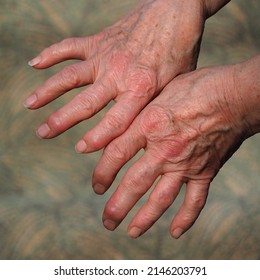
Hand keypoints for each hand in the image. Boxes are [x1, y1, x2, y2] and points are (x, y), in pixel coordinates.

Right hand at [24, 0, 205, 151]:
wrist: (176, 11)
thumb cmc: (180, 52)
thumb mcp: (175, 86)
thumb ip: (155, 109)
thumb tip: (145, 134)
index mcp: (141, 88)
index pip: (115, 121)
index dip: (97, 138)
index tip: (80, 149)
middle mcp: (119, 74)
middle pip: (85, 103)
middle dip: (61, 121)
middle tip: (42, 134)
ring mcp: (106, 55)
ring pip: (70, 76)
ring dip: (47, 91)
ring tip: (29, 105)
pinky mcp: (99, 40)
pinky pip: (69, 47)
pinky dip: (51, 54)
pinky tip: (34, 64)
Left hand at [93, 64, 250, 238]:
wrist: (235, 95)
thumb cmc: (196, 88)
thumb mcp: (158, 93)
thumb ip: (137, 113)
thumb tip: (113, 126)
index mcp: (150, 126)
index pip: (116, 155)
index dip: (101, 173)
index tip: (96, 186)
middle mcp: (165, 150)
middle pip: (134, 184)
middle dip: (117, 206)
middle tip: (107, 221)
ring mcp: (186, 164)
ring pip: (161, 198)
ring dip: (145, 218)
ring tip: (131, 232)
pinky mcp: (206, 172)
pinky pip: (195, 201)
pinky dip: (186, 219)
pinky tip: (175, 232)